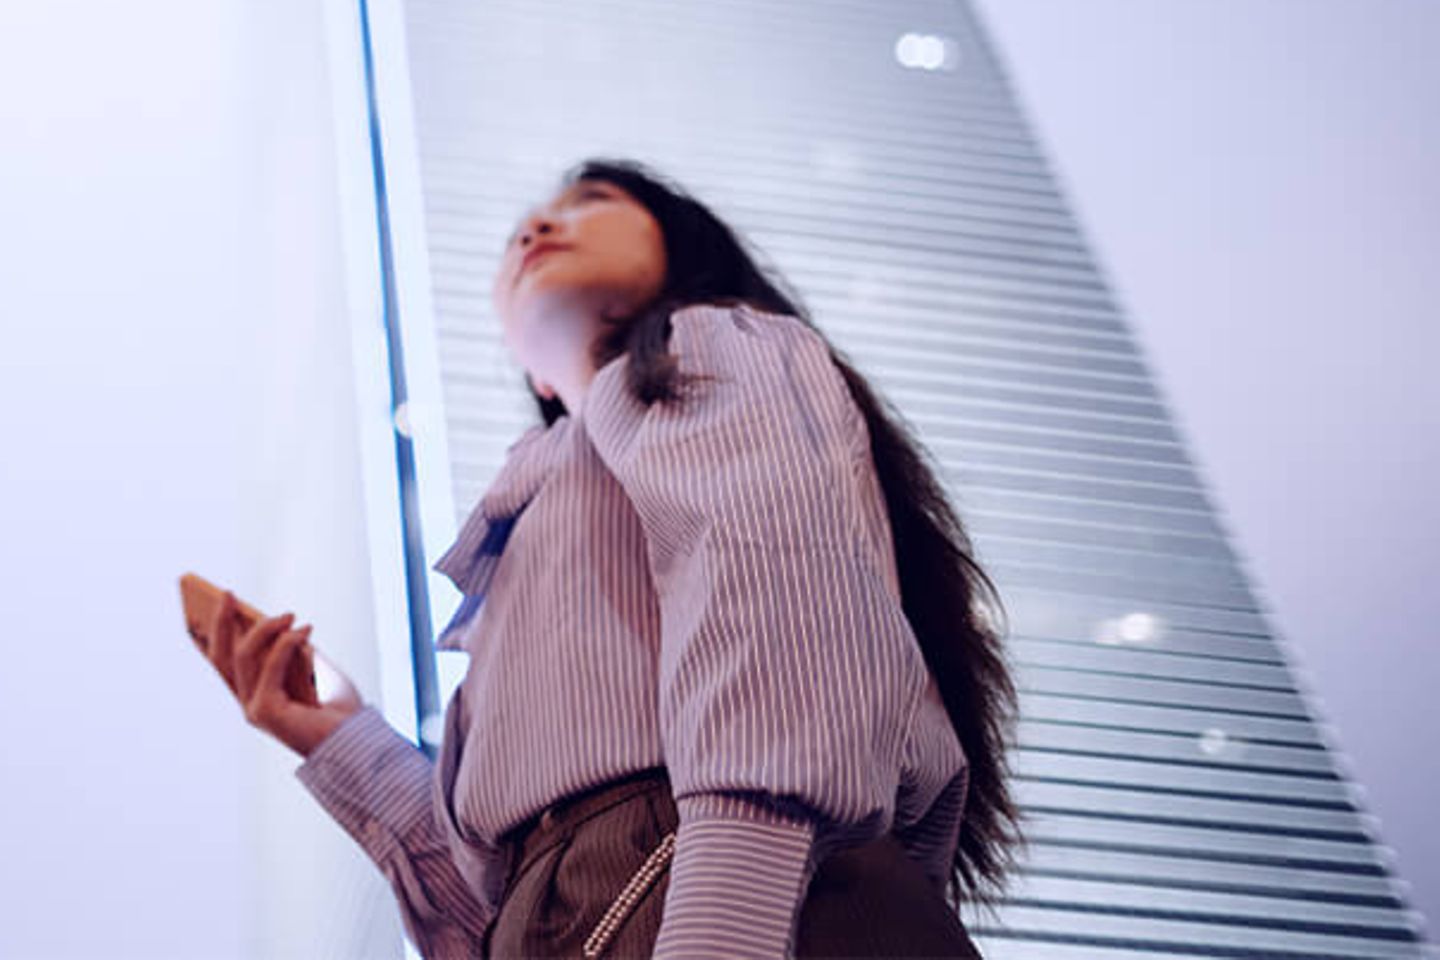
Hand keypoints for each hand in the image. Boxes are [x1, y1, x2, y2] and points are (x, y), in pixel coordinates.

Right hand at [194, 589, 365, 758]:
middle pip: (221, 658)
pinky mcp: (266, 712)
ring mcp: (254, 710)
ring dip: (266, 629)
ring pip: (244, 657)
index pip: (224, 662)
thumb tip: (279, 623)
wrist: (357, 739)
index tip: (219, 602)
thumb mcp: (314, 669)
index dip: (215, 632)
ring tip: (290, 614)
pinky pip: (271, 667)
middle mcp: (249, 704)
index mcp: (256, 695)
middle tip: (227, 594)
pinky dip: (287, 644)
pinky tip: (306, 630)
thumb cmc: (340, 708)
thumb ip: (293, 650)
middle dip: (220, 623)